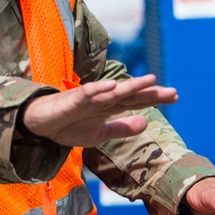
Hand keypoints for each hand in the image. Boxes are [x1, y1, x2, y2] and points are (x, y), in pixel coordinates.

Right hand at [21, 75, 178, 147]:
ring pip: (113, 91)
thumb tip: (146, 123)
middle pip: (130, 95)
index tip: (175, 96)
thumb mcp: (99, 134)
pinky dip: (99, 89)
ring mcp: (88, 99)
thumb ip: (121, 128)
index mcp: (108, 108)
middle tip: (173, 92)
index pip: (135, 102)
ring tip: (150, 80)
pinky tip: (113, 85)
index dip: (154, 98)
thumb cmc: (67, 126)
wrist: (39, 125)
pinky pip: (87, 93)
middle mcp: (102, 100)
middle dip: (150, 93)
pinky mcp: (72, 100)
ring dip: (131, 86)